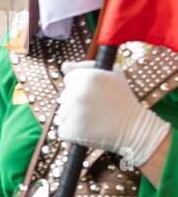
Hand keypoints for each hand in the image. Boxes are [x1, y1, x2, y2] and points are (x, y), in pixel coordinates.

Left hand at [56, 62, 170, 168]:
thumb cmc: (123, 101)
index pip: (69, 78)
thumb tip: (65, 66)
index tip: (94, 92)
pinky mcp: (68, 130)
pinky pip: (63, 128)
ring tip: (94, 118)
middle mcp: (78, 94)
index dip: (81, 85)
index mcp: (88, 77)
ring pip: (62, 112)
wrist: (133, 129)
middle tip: (97, 106)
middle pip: (65, 96)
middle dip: (77, 100)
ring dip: (73, 116)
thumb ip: (86, 67)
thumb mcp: (113, 75)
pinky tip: (89, 129)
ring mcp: (71, 113)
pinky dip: (73, 130)